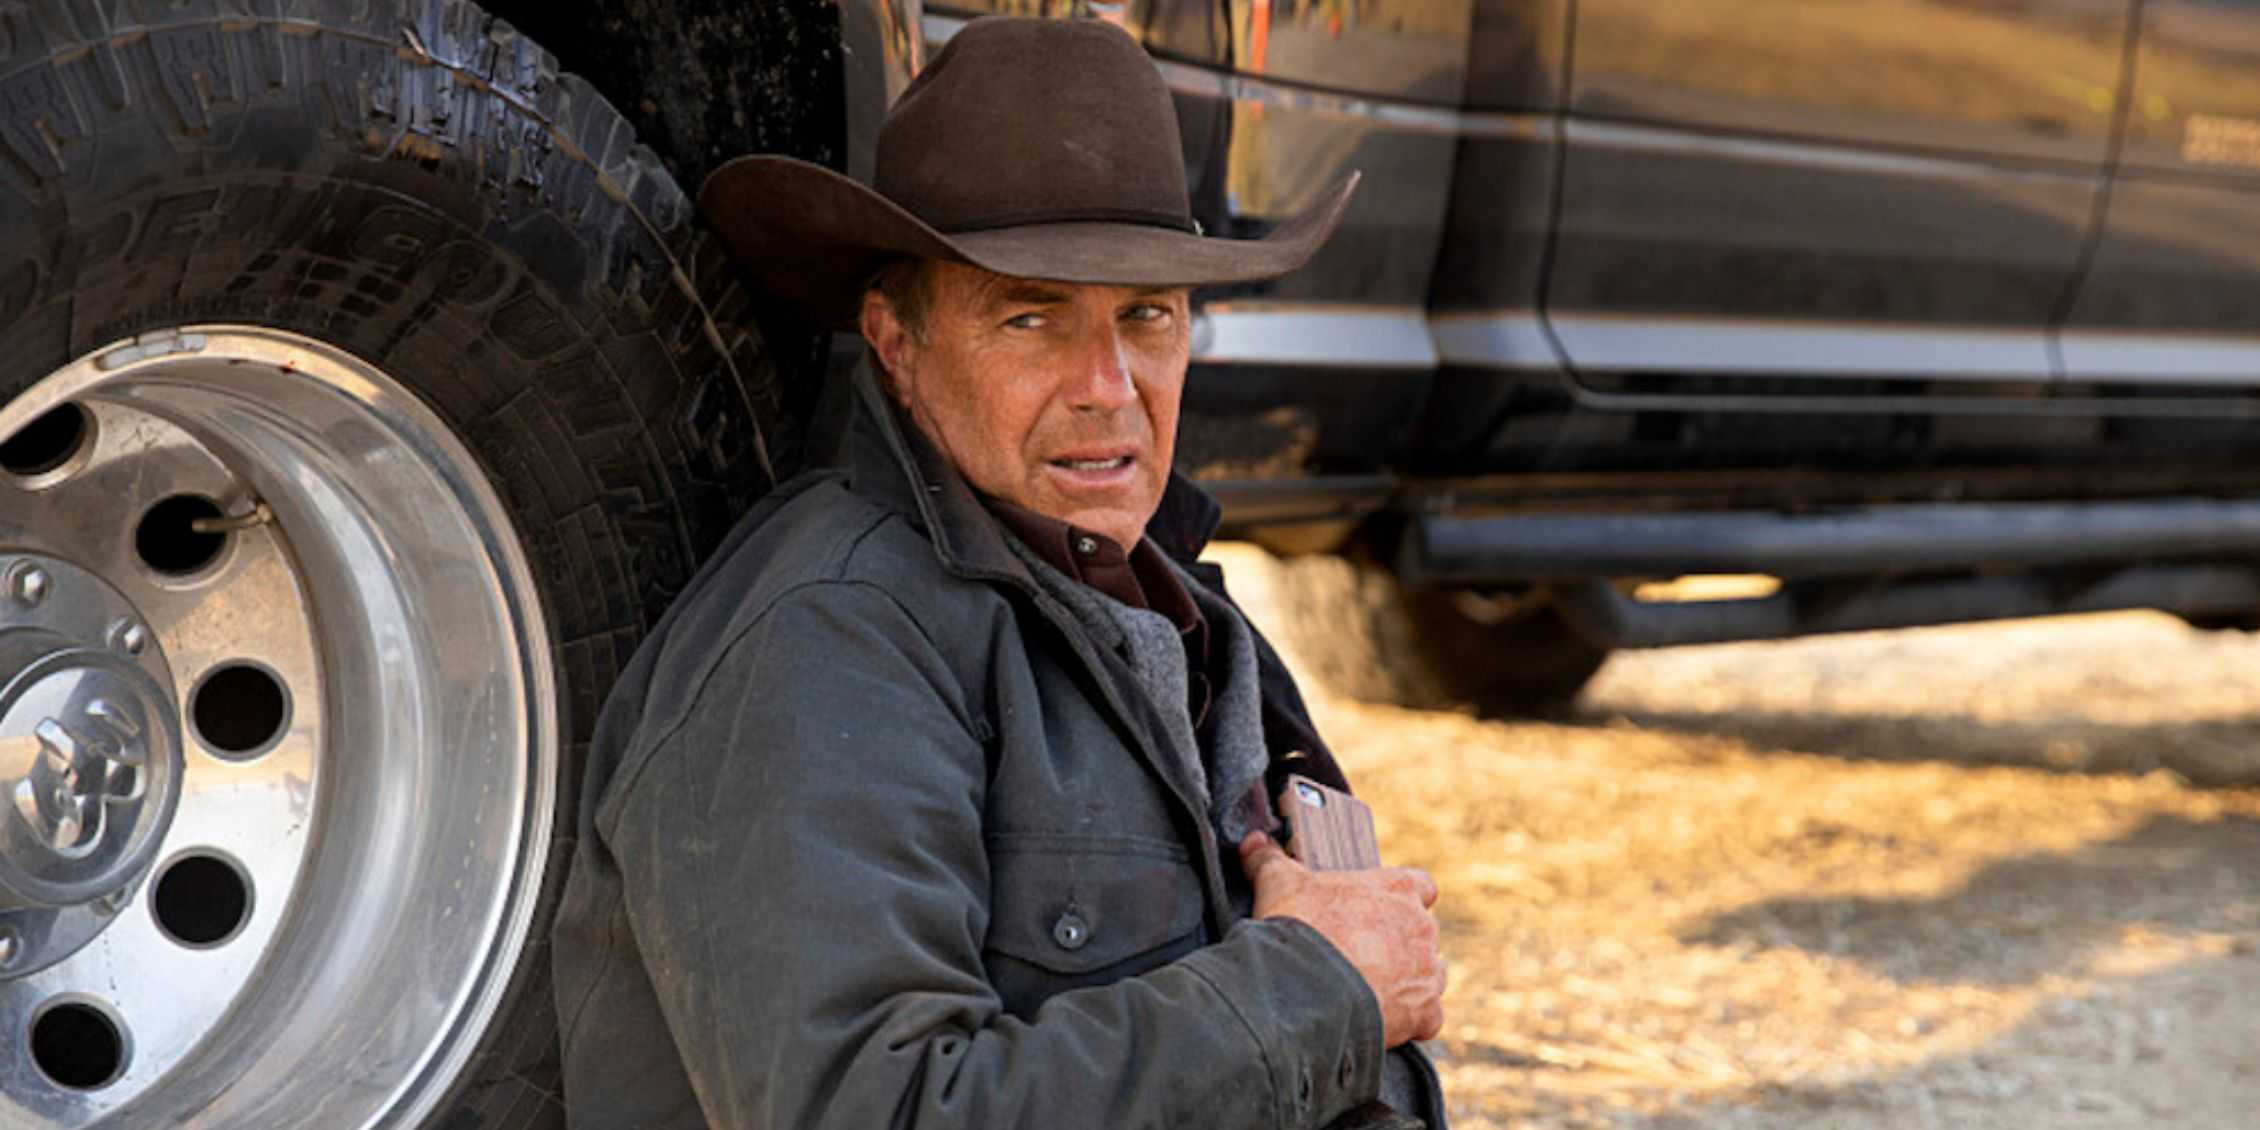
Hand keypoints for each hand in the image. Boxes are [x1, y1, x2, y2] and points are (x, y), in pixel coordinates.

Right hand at [1238, 831, 1445, 1047]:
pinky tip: (1386, 1022)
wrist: (1305, 988)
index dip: (1403, 899)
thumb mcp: (1278, 883)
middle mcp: (1421, 927)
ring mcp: (1426, 971)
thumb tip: (1252, 842)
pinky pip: (1428, 1018)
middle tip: (1363, 956)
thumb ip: (1269, 860)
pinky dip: (1412, 1022)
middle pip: (1423, 933)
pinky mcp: (1423, 1011)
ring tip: (1373, 991)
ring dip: (1410, 982)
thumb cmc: (1299, 927)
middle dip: (1400, 945)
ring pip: (1431, 975)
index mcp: (1397, 889)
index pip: (1421, 886)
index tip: (1381, 911)